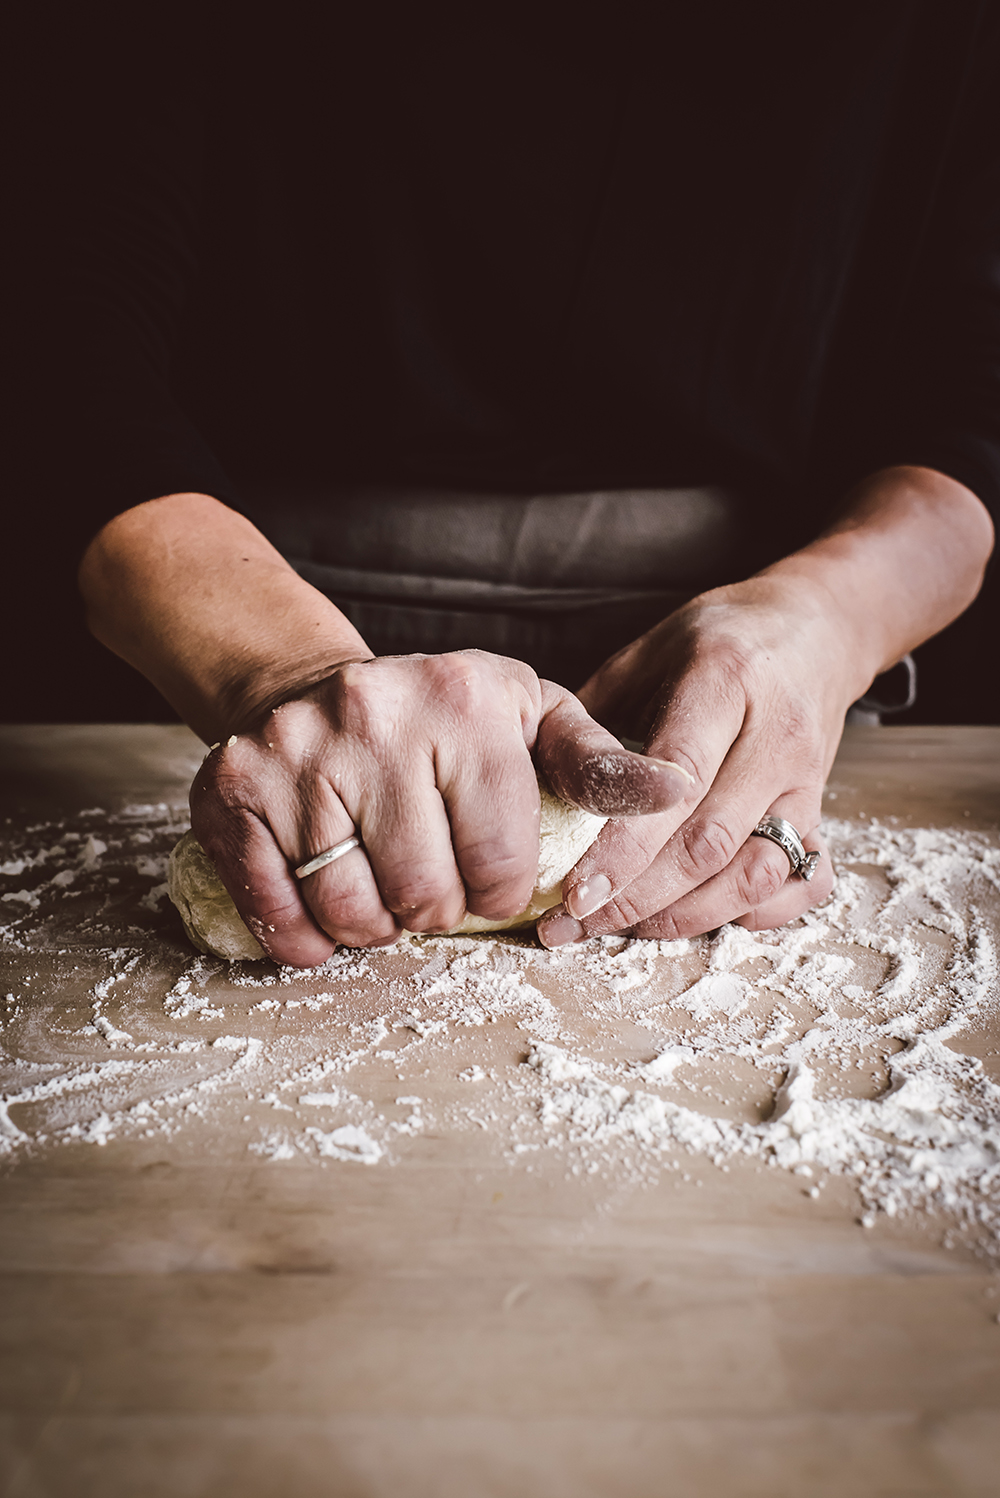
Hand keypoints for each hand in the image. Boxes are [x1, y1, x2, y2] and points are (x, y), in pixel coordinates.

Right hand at [189, 649, 688, 965]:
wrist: (310, 687)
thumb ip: (599, 766)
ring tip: (378, 886)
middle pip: (425, 895)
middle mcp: (377, 715)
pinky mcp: (231, 789)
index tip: (487, 872)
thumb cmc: (442, 721)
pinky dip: (303, 938)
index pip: (502, 863)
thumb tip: (676, 792)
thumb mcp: (531, 722)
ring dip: (373, 927)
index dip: (501, 890)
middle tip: (427, 880)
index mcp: (468, 700)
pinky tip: (322, 913)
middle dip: (436, 910)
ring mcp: (295, 751)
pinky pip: (276, 912)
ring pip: (352, 912)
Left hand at [536, 574, 853, 946]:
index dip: (626, 847)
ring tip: (622, 927)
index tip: (575, 890)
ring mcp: (807, 779)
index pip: (677, 781)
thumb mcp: (648, 652)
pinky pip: (803, 883)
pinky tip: (699, 915)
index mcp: (725, 682)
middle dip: (638, 897)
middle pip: (710, 841)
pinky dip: (754, 914)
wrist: (818, 626)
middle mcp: (775, 736)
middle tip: (576, 923)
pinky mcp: (823, 810)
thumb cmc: (719, 639)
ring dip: (686, 916)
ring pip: (755, 874)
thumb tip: (532, 786)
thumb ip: (594, 716)